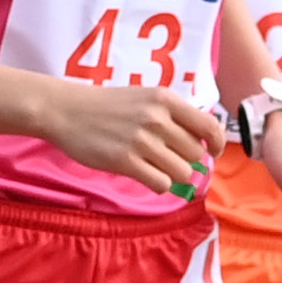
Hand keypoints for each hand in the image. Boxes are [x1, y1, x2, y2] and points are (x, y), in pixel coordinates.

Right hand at [33, 80, 222, 194]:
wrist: (64, 111)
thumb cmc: (105, 106)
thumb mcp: (143, 98)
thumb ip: (172, 115)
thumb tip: (202, 142)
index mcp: (165, 100)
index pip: (210, 127)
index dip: (217, 144)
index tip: (212, 152)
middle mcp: (157, 119)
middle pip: (196, 154)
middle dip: (186, 160)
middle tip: (168, 158)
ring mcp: (141, 141)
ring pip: (181, 172)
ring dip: (172, 174)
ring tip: (154, 167)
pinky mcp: (125, 161)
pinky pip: (161, 184)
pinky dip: (158, 184)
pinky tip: (144, 175)